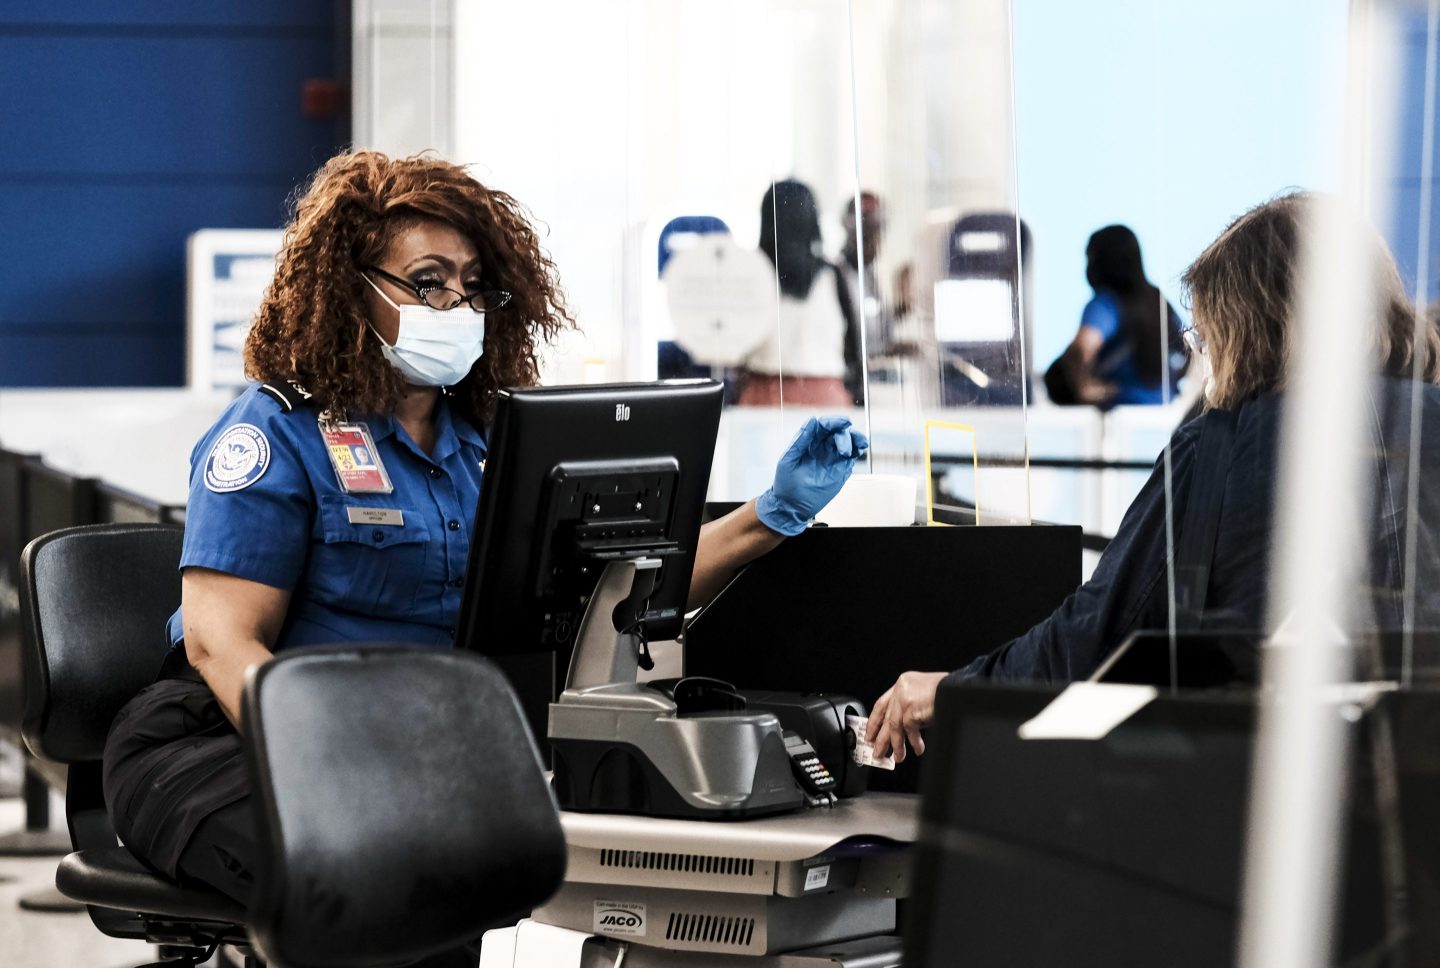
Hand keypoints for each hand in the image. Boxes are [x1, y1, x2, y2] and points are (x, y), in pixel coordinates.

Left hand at [754, 416, 868, 535]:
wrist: (791, 506)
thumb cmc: (786, 483)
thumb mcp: (789, 459)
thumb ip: (802, 439)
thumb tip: (813, 420)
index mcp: (809, 442)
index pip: (824, 426)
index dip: (834, 421)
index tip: (844, 422)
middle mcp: (822, 448)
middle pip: (838, 432)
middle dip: (845, 435)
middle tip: (844, 448)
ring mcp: (832, 458)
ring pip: (848, 442)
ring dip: (855, 439)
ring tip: (859, 445)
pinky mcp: (841, 470)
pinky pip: (852, 457)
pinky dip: (857, 450)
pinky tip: (859, 450)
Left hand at [866, 671, 947, 762]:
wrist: (958, 688)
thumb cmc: (947, 691)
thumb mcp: (924, 696)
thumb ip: (912, 708)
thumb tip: (905, 731)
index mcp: (903, 683)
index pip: (882, 704)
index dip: (875, 720)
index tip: (871, 733)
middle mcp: (901, 689)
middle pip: (886, 717)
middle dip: (881, 737)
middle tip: (877, 751)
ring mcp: (904, 699)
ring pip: (894, 727)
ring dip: (896, 745)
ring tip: (897, 757)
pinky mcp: (911, 709)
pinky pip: (909, 731)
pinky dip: (913, 742)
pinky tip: (918, 749)